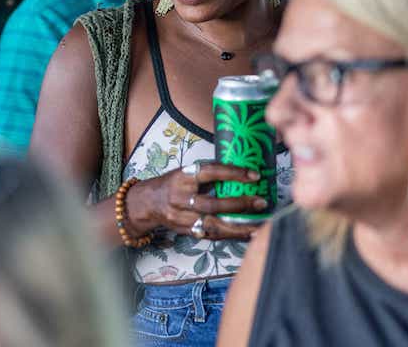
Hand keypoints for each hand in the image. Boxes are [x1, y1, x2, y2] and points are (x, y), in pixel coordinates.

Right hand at [125, 163, 267, 241]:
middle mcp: (180, 198)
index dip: (233, 173)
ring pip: (213, 224)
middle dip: (239, 205)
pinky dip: (230, 235)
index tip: (254, 175)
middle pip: (212, 204)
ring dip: (238, 226)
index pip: (210, 172)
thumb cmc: (172, 184)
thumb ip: (208, 175)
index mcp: (182, 177)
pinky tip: (246, 233)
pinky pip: (210, 235)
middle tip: (261, 202)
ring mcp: (181, 217)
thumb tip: (241, 174)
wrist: (147, 203)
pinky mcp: (185, 230)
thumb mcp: (185, 173)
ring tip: (259, 225)